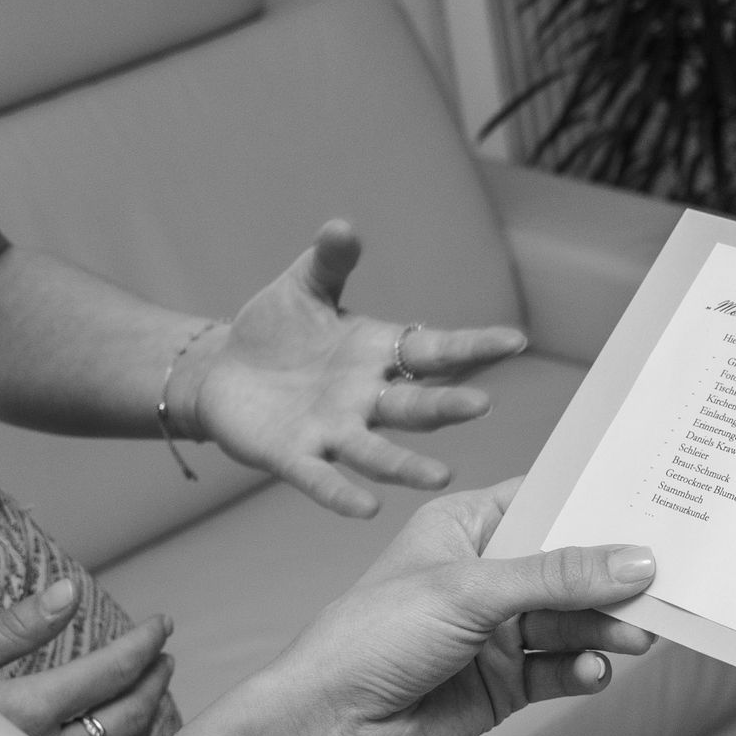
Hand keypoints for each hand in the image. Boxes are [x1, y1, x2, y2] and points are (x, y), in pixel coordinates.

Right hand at [0, 580, 173, 735]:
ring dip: (147, 716)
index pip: (112, 672)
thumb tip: (70, 591)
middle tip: (164, 656)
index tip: (161, 625)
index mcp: (26, 710)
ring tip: (151, 689)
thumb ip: (15, 629)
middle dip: (153, 680)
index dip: (144, 644)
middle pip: (128, 714)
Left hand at [183, 220, 527, 516]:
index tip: (514, 340)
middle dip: (446, 407)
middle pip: (415, 407)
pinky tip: (364, 509)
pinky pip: (322, 478)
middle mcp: (368, 400)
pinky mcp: (295, 456)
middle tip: (481, 406)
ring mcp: (335, 431)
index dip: (474, 346)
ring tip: (440, 478)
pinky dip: (342, 494)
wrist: (220, 373)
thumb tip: (343, 226)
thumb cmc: (274, 332)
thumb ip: (329, 263)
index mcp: (380, 355)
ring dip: (408, 466)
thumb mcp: (302, 289)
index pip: (436, 352)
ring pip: (379, 453)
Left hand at [267, 477, 658, 735]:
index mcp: (468, 526)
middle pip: (572, 568)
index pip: (548, 502)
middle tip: (662, 586)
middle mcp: (488, 575)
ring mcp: (499, 632)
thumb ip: (558, 577)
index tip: (657, 505)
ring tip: (637, 637)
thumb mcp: (470, 590)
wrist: (329, 728)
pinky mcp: (507, 683)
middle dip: (614, 580)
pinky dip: (583, 670)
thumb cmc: (372, 636)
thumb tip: (635, 561)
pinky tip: (595, 671)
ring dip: (606, 629)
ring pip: (574, 622)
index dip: (598, 505)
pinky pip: (561, 670)